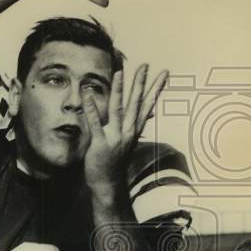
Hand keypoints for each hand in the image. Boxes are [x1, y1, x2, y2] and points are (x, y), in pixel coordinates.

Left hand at [82, 65, 168, 202]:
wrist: (108, 184)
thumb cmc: (115, 161)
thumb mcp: (128, 141)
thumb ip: (135, 125)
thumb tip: (148, 114)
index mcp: (134, 129)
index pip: (148, 104)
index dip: (156, 88)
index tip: (164, 73)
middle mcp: (128, 131)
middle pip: (137, 103)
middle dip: (140, 83)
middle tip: (145, 65)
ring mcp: (115, 137)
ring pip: (118, 109)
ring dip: (119, 90)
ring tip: (120, 72)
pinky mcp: (101, 143)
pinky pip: (95, 123)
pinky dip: (92, 108)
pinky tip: (87, 94)